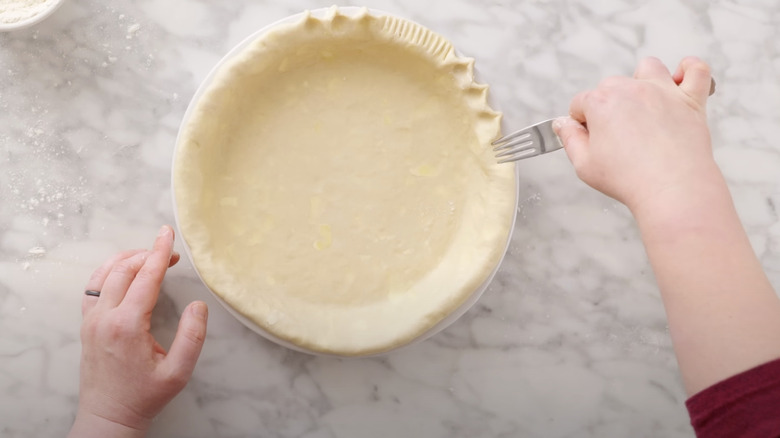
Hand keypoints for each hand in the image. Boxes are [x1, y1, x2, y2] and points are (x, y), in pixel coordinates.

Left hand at [68, 226, 207, 437]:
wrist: (109, 416)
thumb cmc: (144, 396)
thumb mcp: (179, 371)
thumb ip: (192, 336)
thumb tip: (198, 305)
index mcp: (127, 326)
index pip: (146, 278)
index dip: (160, 253)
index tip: (168, 233)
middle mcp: (104, 318)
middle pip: (124, 269)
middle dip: (148, 254)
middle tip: (170, 252)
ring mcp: (91, 321)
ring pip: (104, 274)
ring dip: (127, 260)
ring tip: (149, 256)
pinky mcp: (86, 326)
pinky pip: (93, 288)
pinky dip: (109, 272)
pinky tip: (124, 273)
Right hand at [553, 56, 716, 215]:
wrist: (671, 188)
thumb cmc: (629, 178)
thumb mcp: (583, 164)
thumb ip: (569, 139)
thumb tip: (563, 124)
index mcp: (602, 102)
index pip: (581, 102)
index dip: (581, 121)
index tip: (589, 137)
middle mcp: (632, 89)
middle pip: (611, 86)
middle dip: (607, 105)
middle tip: (614, 135)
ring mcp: (664, 91)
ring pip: (648, 68)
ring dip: (641, 80)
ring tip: (642, 104)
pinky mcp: (691, 100)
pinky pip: (696, 70)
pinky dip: (689, 70)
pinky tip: (680, 80)